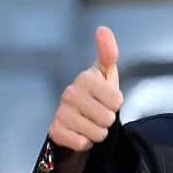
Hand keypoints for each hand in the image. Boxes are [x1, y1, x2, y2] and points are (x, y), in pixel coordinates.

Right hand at [49, 26, 123, 152]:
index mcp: (84, 78)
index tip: (107, 100)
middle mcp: (69, 93)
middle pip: (108, 119)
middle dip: (107, 121)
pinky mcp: (55, 131)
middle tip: (98, 114)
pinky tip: (79, 133)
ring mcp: (61, 113)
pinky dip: (85, 143)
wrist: (78, 120)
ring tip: (90, 124)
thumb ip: (108, 53)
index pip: (117, 101)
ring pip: (97, 133)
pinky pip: (82, 144)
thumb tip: (102, 29)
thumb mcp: (106, 75)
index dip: (116, 104)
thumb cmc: (97, 95)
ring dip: (97, 133)